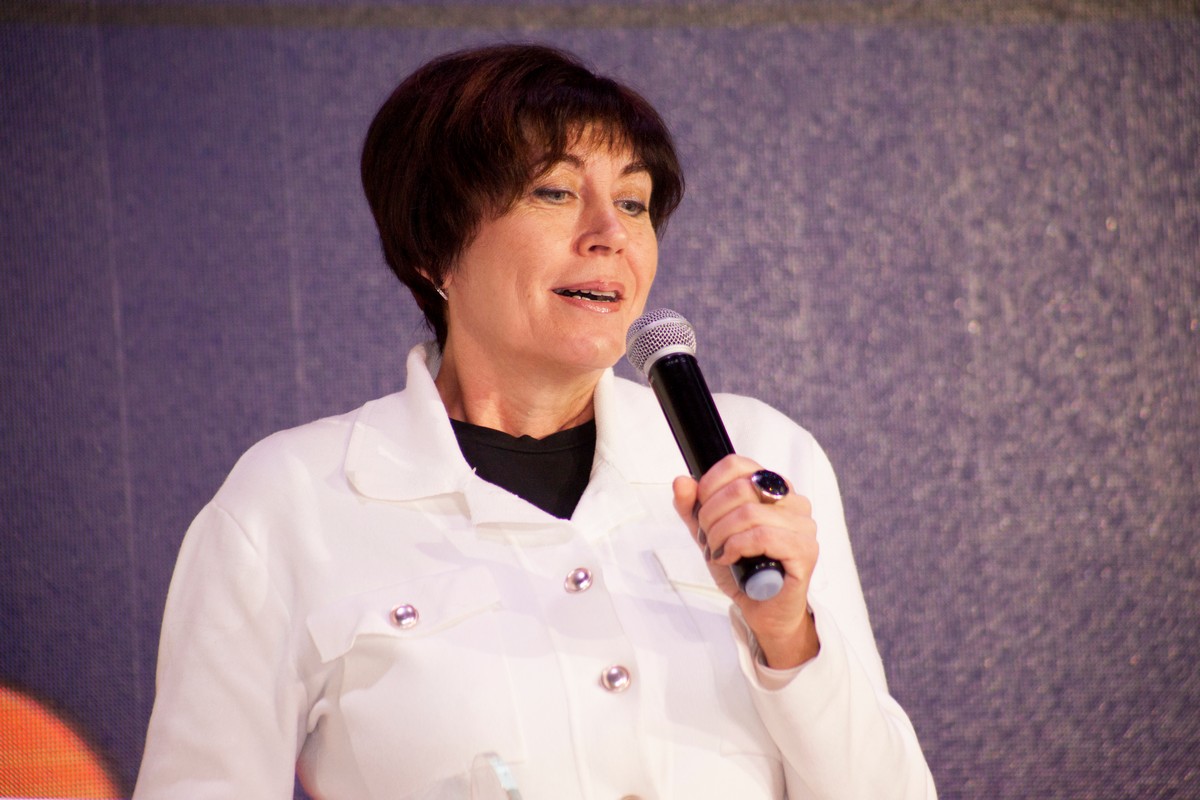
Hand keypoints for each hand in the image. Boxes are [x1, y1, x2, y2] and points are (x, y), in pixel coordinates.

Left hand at [672, 454, 819, 668]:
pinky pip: (762, 536)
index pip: (738, 465)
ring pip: (749, 513)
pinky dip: (737, 547)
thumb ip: (693, 508)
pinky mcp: (805, 550)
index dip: (710, 485)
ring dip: (722, 535)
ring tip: (719, 551)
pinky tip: (732, 559)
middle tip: (708, 539)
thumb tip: (682, 482)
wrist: (762, 609)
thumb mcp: (710, 533)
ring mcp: (803, 525)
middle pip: (740, 488)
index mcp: (773, 488)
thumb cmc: (743, 569)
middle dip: (711, 516)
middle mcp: (793, 501)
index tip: (700, 510)